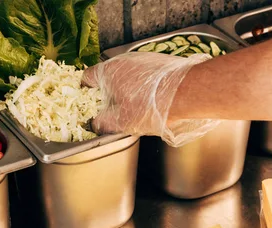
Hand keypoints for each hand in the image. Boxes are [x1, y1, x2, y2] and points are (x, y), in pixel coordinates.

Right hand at [82, 53, 219, 146]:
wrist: (185, 93)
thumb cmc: (152, 108)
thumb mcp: (123, 122)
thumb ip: (104, 123)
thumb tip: (96, 124)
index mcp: (109, 72)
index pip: (88, 76)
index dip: (86, 89)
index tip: (89, 98)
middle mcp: (123, 61)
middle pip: (109, 75)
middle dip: (109, 91)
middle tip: (114, 108)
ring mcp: (142, 58)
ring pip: (128, 74)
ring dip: (128, 88)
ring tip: (137, 106)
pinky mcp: (158, 61)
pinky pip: (145, 74)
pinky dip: (144, 85)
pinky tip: (152, 99)